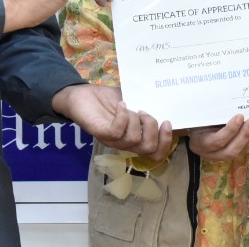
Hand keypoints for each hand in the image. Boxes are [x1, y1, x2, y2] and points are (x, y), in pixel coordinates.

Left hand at [52, 84, 171, 158]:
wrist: (81, 94)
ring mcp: (112, 140)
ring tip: (129, 106)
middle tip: (144, 111)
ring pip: (134, 140)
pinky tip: (121, 105)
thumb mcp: (133, 101)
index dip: (166, 142)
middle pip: (148, 150)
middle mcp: (124, 143)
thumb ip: (147, 104)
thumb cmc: (107, 99)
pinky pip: (116, 132)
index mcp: (135, 138)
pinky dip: (122, 116)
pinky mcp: (100, 133)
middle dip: (153, 128)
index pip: (155, 154)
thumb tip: (166, 100)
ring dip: (136, 119)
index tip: (167, 122)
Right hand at [187, 116, 248, 160]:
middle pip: (230, 151)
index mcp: (198, 143)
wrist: (195, 125)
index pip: (217, 141)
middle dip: (243, 136)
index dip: (230, 130)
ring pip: (236, 152)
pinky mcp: (225, 155)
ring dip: (247, 138)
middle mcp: (208, 154)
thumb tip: (233, 108)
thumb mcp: (203, 116)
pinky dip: (247, 140)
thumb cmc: (198, 118)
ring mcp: (217, 157)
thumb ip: (216, 115)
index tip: (240, 116)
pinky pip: (239, 150)